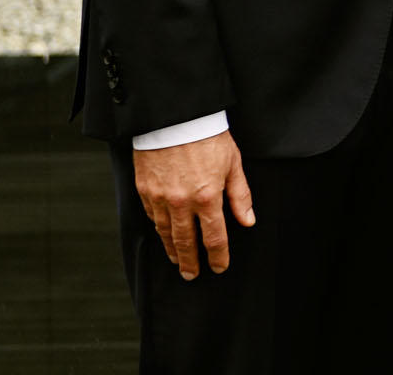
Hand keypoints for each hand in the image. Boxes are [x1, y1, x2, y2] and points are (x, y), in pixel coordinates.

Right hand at [133, 131, 253, 278]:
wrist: (176, 118)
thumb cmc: (208, 137)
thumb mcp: (233, 163)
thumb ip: (240, 195)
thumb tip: (247, 221)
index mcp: (207, 197)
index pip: (214, 237)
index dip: (218, 256)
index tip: (219, 267)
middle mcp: (181, 203)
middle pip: (186, 242)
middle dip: (190, 262)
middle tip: (192, 275)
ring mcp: (160, 198)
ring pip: (165, 233)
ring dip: (172, 250)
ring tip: (178, 260)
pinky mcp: (144, 190)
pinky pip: (151, 216)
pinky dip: (158, 229)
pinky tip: (163, 233)